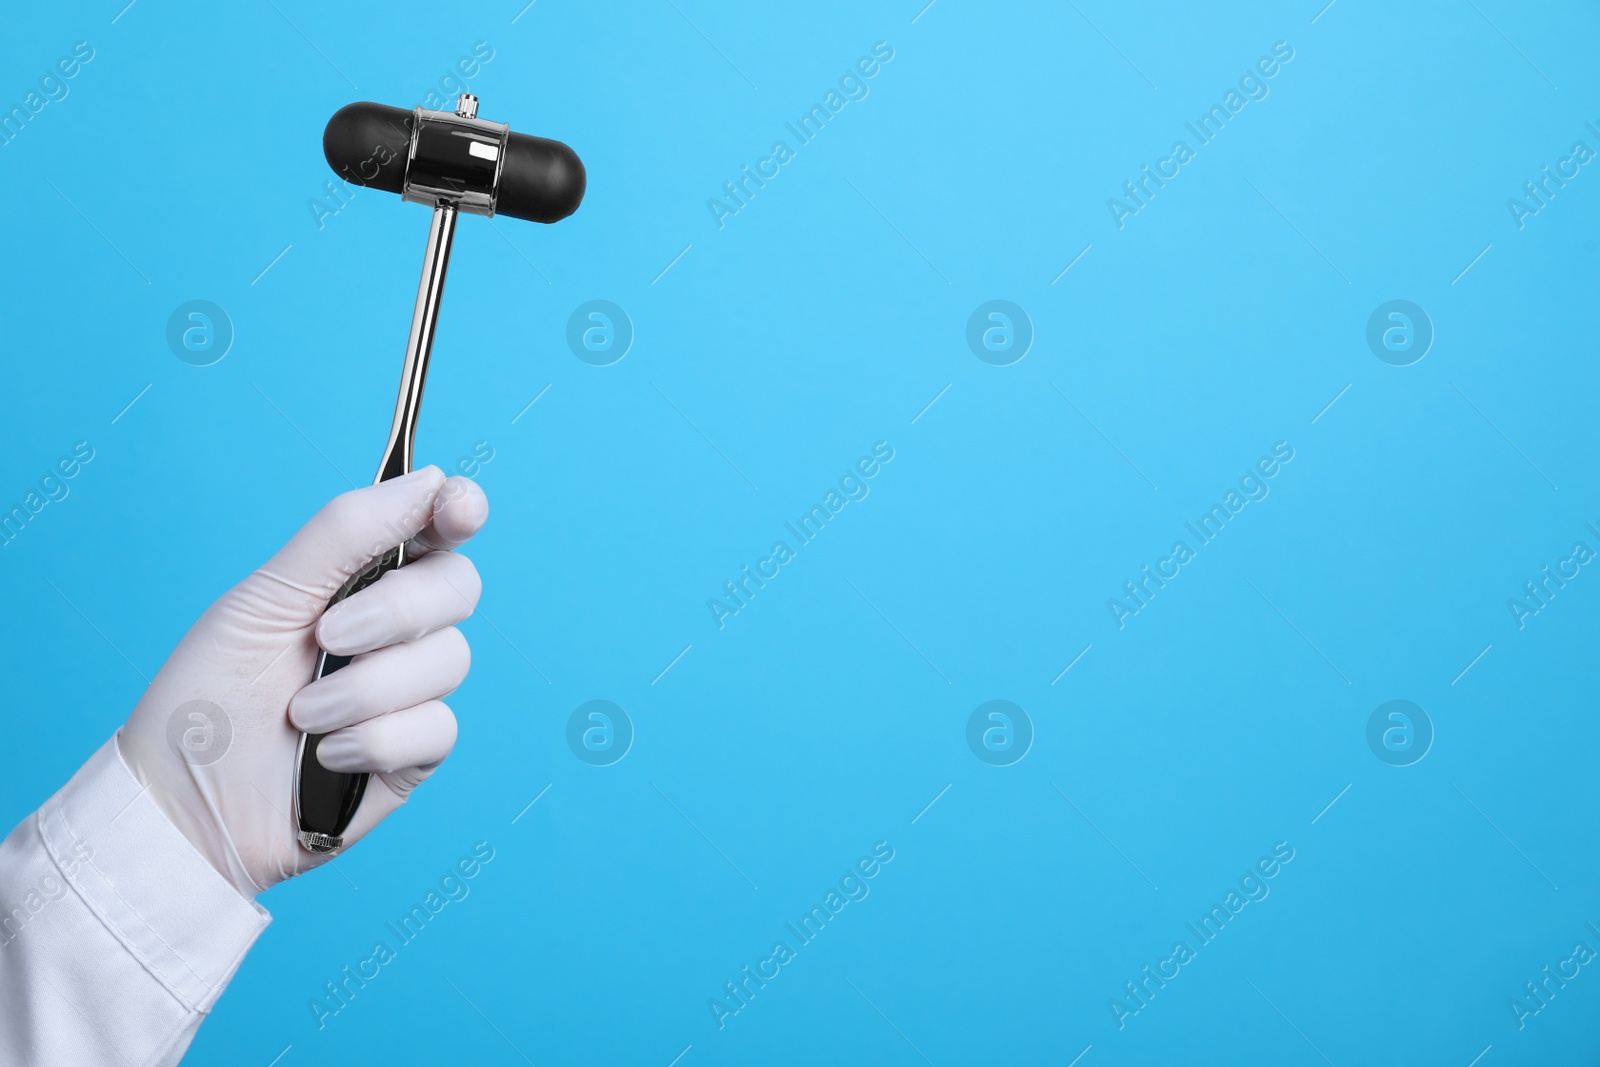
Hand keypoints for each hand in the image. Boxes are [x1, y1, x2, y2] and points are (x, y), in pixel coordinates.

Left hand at [117, 467, 486, 895]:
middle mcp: (396, 628)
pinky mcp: (416, 752)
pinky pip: (438, 727)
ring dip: (364, 690)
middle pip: (459, 586)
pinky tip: (325, 756)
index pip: (436, 527)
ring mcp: (410, 690)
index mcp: (361, 577)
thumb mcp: (265, 599)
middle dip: (395, 611)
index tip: (457, 511)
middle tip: (326, 637)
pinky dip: (372, 741)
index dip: (460, 510)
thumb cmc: (208, 696)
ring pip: (449, 660)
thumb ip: (345, 534)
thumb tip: (429, 478)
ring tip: (301, 715)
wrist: (182, 805)